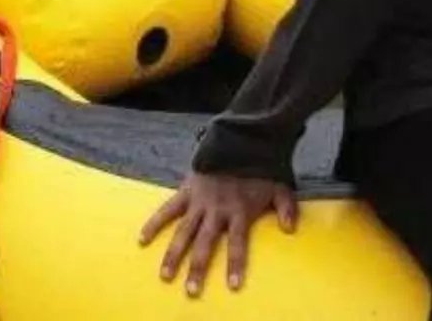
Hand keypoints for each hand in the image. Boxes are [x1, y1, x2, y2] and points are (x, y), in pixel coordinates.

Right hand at [139, 171, 297, 295]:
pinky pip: (167, 209)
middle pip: (205, 243)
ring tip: (165, 275)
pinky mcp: (186, 191)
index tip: (232, 285)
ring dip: (173, 254)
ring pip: (183, 231)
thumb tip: (289, 228)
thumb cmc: (261, 168)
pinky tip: (142, 239)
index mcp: (239, 211)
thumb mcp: (280, 187)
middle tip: (191, 290)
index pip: (238, 243)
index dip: (235, 264)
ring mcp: (199, 201)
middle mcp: (217, 210)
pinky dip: (154, 223)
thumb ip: (286, 208)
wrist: (240, 140)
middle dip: (197, 267)